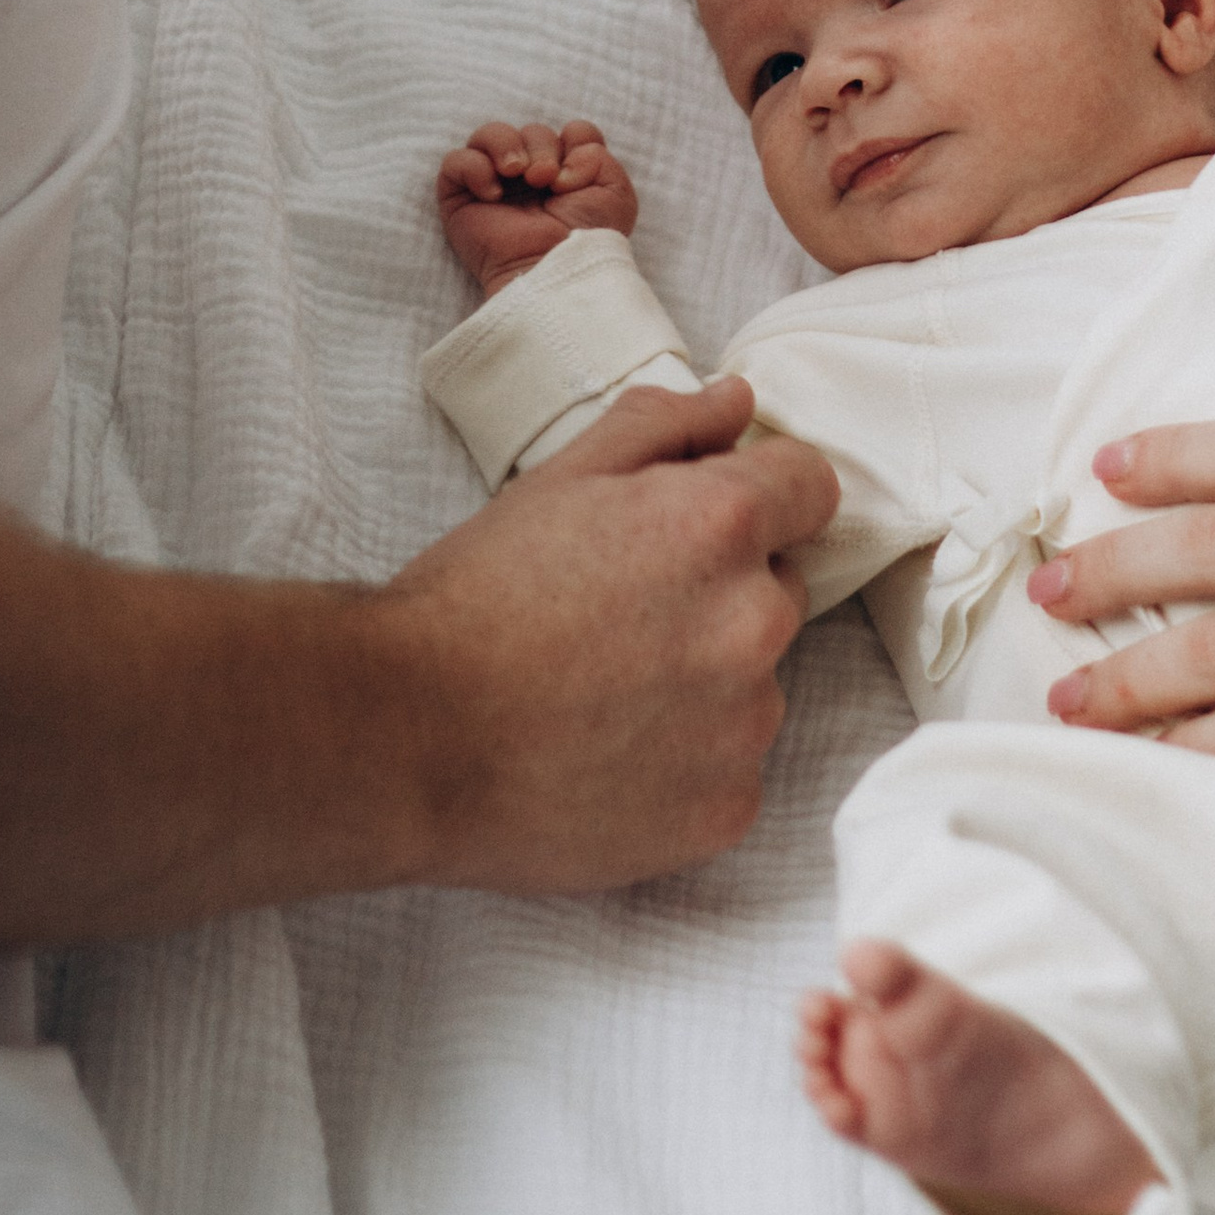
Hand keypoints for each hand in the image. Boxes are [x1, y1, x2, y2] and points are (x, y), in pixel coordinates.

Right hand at [376, 377, 836, 885]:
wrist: (403, 736)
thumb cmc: (471, 602)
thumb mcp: (556, 481)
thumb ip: (662, 427)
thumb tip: (735, 404)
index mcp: (719, 524)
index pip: (810, 487)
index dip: (758, 497)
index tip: (701, 529)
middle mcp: (752, 622)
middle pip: (778, 589)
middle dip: (718, 594)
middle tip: (619, 618)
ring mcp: (744, 725)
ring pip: (754, 687)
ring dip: (702, 686)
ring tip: (600, 696)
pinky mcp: (724, 810)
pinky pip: (729, 772)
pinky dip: (683, 767)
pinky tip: (606, 757)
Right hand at [438, 117, 638, 295]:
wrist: (555, 267)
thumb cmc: (586, 238)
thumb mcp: (614, 193)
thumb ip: (598, 154)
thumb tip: (563, 147)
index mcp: (568, 172)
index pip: (568, 132)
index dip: (575, 140)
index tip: (575, 173)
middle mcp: (531, 175)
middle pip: (532, 130)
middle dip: (541, 146)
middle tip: (545, 180)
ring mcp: (495, 183)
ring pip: (489, 134)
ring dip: (506, 145)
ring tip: (516, 173)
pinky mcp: (461, 199)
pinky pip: (456, 161)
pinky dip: (474, 168)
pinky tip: (493, 194)